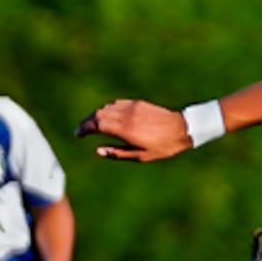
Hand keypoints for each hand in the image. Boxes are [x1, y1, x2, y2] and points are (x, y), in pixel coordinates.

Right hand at [75, 99, 191, 161]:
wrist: (183, 128)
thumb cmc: (163, 146)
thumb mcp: (140, 156)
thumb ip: (117, 153)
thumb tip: (98, 151)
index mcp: (126, 130)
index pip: (97, 124)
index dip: (84, 128)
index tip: (78, 134)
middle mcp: (128, 115)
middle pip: (99, 114)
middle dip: (87, 122)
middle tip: (81, 131)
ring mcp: (134, 107)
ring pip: (108, 107)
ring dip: (97, 115)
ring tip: (93, 126)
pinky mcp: (140, 103)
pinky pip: (118, 103)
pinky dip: (109, 109)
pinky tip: (108, 116)